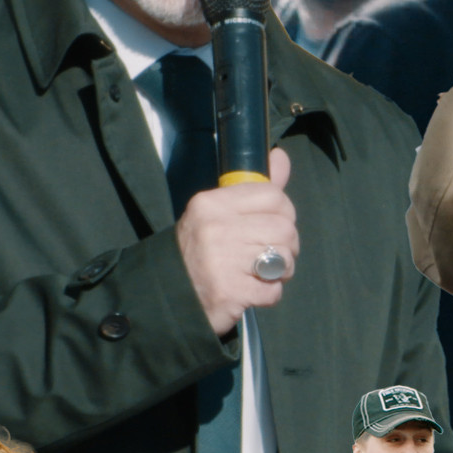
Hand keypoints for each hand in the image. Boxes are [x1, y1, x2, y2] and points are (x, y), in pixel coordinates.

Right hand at [176, 148, 299, 334]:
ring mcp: (221, 262)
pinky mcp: (229, 292)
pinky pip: (273, 290)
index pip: (273, 196)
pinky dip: (268, 294)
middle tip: (269, 255)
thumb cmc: (197, 250)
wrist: (167, 295)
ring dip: (280, 271)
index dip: (283, 212)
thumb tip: (281, 157)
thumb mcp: (215, 213)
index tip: (271, 225)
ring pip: (283, 260)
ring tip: (262, 273)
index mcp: (211, 204)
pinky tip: (251, 291)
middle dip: (286, 246)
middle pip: (284, 228)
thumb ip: (253, 188)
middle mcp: (215, 229)